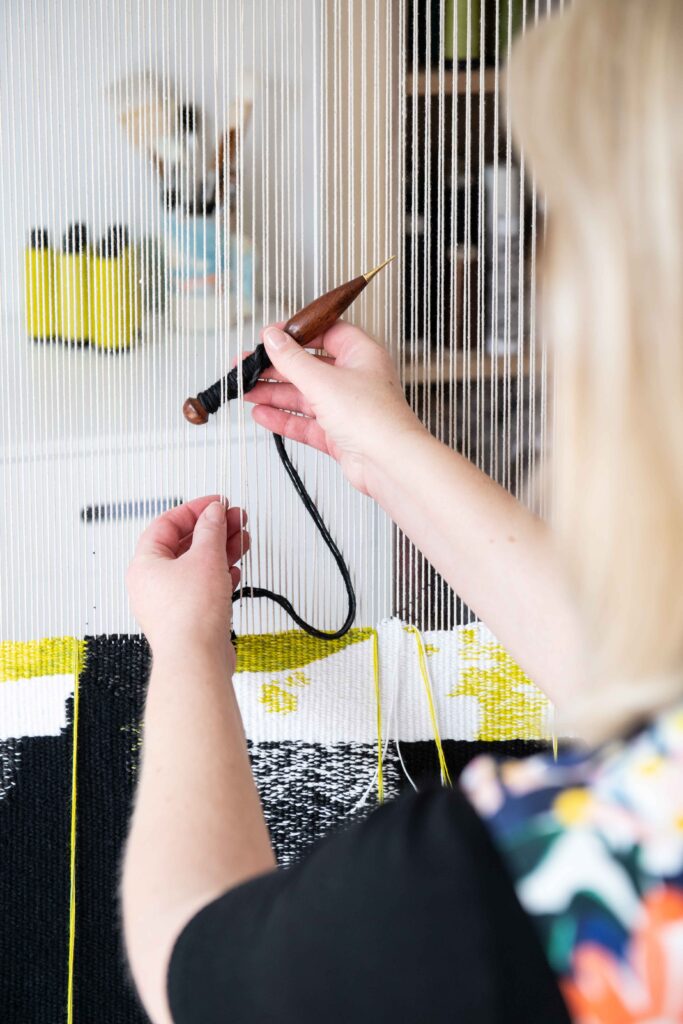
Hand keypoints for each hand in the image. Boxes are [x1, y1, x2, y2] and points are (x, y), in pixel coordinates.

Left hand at [127, 497, 249, 662]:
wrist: (196, 661)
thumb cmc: (189, 617)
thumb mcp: (205, 558)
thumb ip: (211, 530)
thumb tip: (213, 513)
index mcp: (145, 564)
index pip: (167, 524)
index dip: (194, 509)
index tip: (216, 503)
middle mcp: (152, 583)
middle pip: (184, 544)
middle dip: (213, 530)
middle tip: (234, 519)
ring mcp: (169, 603)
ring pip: (196, 567)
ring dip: (220, 551)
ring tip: (242, 541)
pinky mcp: (187, 619)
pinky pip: (202, 589)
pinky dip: (219, 576)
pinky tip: (234, 571)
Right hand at [244, 320, 424, 495]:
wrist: (389, 464)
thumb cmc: (374, 418)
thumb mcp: (323, 380)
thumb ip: (292, 359)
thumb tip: (273, 338)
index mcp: (360, 355)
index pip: (324, 333)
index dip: (295, 334)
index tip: (269, 337)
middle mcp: (355, 379)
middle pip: (308, 367)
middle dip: (276, 368)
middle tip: (247, 367)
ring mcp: (346, 408)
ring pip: (304, 396)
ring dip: (274, 394)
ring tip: (246, 391)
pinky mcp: (338, 434)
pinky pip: (306, 422)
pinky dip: (284, 418)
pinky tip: (262, 414)